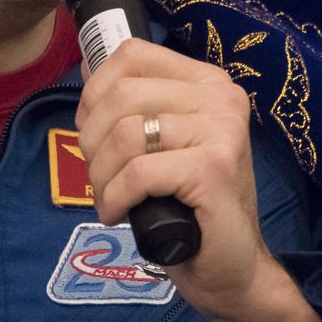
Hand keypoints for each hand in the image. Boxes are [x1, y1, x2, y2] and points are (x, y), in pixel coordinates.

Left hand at [76, 38, 321, 321]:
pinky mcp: (213, 169)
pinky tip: (118, 213)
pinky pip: (138, 173)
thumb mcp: (161, 143)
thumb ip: (133, 105)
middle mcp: (220, 96)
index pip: (132, 54)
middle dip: (92, 140)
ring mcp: (221, 130)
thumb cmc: (191, 205)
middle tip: (99, 175)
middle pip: (121, 94)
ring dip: (101, 174)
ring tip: (109, 197)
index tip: (92, 130)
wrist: (234, 267)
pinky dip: (114, 197)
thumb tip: (86, 67)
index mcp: (206, 81)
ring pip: (126, 135)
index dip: (95, 90)